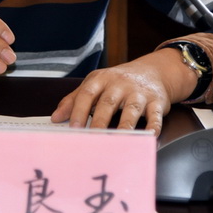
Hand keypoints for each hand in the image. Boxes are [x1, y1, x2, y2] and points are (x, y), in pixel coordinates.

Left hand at [50, 49, 196, 135]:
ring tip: (118, 140)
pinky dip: (152, 127)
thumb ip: (74, 99)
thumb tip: (55, 118)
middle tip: (92, 139)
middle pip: (108, 103)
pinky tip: (148, 137)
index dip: (79, 110)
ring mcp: (139, 93)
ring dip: (125, 126)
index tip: (73, 128)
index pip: (87, 93)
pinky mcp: (156, 102)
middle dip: (99, 121)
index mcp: (101, 79)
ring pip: (131, 109)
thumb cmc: (118, 83)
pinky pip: (155, 115)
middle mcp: (120, 84)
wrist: (152, 71)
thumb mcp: (95, 84)